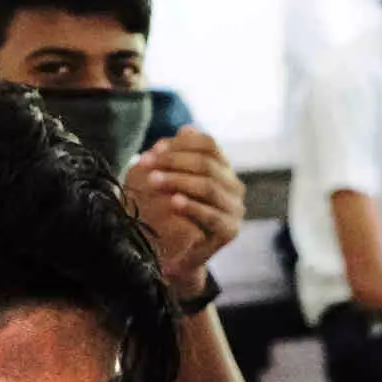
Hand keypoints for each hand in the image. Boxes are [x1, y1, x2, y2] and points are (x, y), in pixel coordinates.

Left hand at [125, 127, 244, 297]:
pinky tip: (174, 202)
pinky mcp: (230, 231)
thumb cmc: (165, 210)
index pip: (208, 144)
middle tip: (146, 166)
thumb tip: (185, 129)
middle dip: (173, 162)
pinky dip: (192, 207)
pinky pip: (213, 216)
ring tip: (154, 182)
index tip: (151, 153)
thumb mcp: (166, 177)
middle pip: (207, 163)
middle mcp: (233, 186)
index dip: (179, 145)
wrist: (171, 252)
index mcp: (221, 168)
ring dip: (179, 181)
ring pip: (209, 186)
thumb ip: (176, 154)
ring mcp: (235, 209)